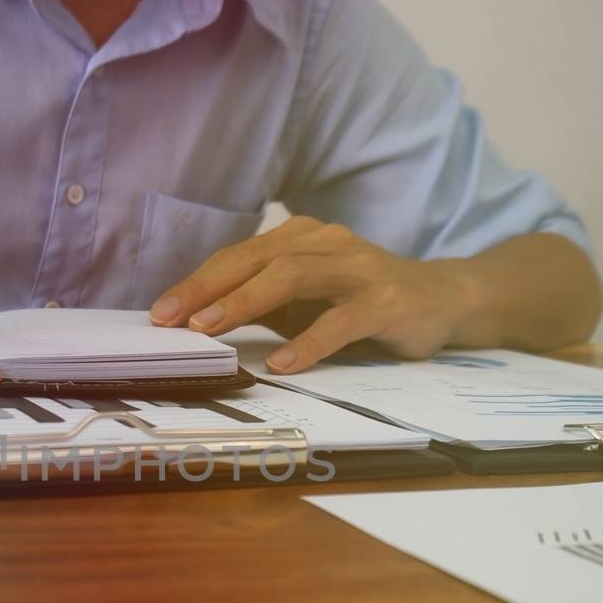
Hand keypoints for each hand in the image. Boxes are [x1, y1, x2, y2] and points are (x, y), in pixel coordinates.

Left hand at [148, 216, 472, 371]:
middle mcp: (326, 243)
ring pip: (292, 278)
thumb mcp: (305, 299)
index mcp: (299, 238)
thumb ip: (262, 304)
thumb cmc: (360, 301)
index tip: (159, 313)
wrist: (442, 299)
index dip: (196, 283)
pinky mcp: (387, 301)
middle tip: (171, 320)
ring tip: (210, 330)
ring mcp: (358, 269)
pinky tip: (283, 363)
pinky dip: (310, 342)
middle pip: (256, 260)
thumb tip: (197, 328)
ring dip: (245, 303)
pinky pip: (342, 321)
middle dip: (208, 289)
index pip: (237, 257)